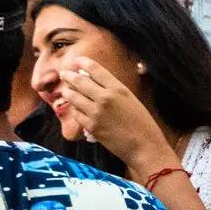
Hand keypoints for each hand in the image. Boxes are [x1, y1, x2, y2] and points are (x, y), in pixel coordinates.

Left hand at [59, 58, 177, 174]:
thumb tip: (96, 84)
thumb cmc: (144, 125)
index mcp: (119, 89)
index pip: (95, 69)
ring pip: (73, 96)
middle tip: (64, 74)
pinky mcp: (91, 126)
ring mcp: (96, 112)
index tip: (77, 61)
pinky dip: (75, 110)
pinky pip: (76, 114)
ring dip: (68, 92)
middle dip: (69, 76)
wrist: (146, 148)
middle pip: (79, 81)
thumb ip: (115, 92)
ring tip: (66, 91)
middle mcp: (105, 97)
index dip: (83, 62)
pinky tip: (77, 109)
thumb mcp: (132, 101)